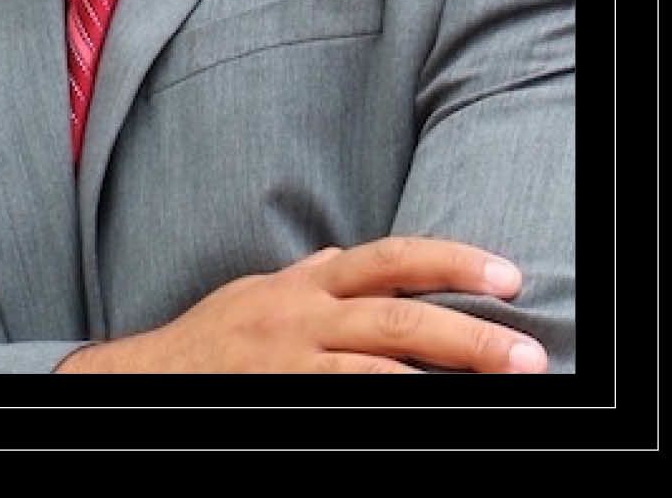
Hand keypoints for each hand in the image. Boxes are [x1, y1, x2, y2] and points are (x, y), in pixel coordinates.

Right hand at [56, 236, 548, 373]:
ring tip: (502, 385)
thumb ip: (307, 280)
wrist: (143, 379)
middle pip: (399, 312)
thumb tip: (345, 260)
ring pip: (382, 363)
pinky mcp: (281, 395)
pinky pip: (347, 400)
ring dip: (447, 373)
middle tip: (528, 349)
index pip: (389, 260)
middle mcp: (302, 314)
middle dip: (469, 329)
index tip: (504, 276)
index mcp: (305, 284)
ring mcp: (291, 359)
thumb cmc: (209, 342)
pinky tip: (427, 411)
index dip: (449, 262)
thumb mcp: (258, 294)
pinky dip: (393, 403)